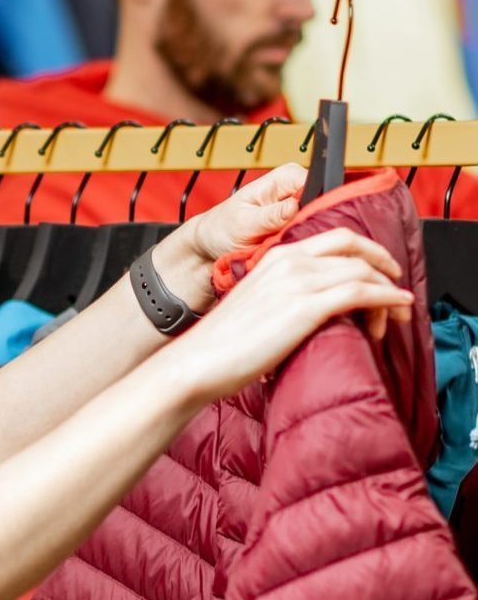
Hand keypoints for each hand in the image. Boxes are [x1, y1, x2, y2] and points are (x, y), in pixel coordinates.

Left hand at [154, 165, 306, 312]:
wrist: (211, 245)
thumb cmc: (221, 227)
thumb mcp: (243, 222)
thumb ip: (270, 215)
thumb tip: (294, 206)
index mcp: (284, 177)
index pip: (316, 184)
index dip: (314, 205)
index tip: (301, 224)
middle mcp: (297, 191)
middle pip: (323, 206)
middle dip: (309, 225)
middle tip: (285, 240)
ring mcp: (301, 212)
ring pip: (320, 225)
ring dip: (304, 239)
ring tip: (279, 246)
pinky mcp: (300, 230)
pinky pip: (312, 239)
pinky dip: (301, 247)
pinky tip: (286, 251)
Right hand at [165, 227, 412, 400]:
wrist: (200, 360)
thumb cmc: (222, 343)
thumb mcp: (257, 304)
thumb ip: (284, 294)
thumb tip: (313, 309)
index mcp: (275, 257)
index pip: (333, 239)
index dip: (365, 251)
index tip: (379, 269)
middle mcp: (289, 261)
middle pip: (354, 247)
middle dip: (384, 262)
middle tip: (397, 284)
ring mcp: (298, 281)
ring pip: (363, 272)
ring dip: (388, 292)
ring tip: (396, 317)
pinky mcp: (307, 307)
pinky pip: (362, 293)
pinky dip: (388, 299)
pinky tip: (398, 309)